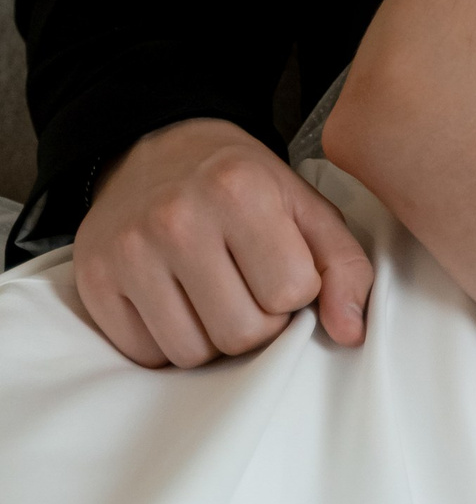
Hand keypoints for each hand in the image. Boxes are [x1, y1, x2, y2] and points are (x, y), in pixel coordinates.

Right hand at [74, 118, 373, 369]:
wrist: (158, 148)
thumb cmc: (241, 183)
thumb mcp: (304, 204)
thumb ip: (343, 264)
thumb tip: (351, 332)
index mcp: (239, 190)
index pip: (289, 293)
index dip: (295, 291)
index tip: (282, 268)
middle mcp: (178, 219)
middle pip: (240, 334)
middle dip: (258, 322)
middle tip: (248, 286)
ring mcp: (129, 251)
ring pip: (191, 354)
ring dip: (213, 337)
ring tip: (214, 293)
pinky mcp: (95, 279)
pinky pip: (146, 355)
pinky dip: (169, 341)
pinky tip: (176, 300)